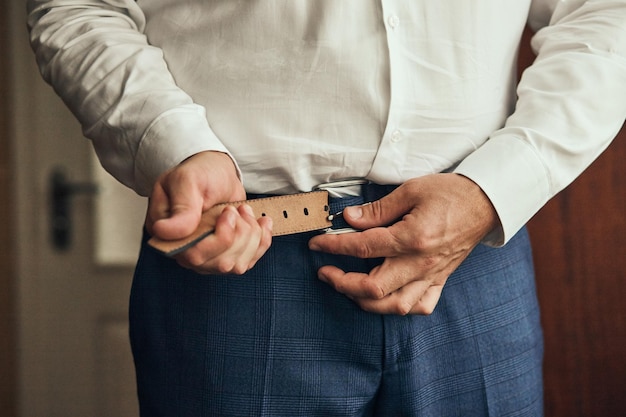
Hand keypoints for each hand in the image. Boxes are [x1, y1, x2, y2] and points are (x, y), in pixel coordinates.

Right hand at [146, 151, 272, 273]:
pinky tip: (261, 223)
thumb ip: (182, 207)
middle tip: (234, 209)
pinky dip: (262, 241)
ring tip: (244, 211)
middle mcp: (185, 252)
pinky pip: (249, 262)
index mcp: (168, 236)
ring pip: (237, 265)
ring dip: (250, 235)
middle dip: (239, 233)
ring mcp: (206, 257)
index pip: (195, 255)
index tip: (229, 212)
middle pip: (221, 263)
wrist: (216, 174)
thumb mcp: (187, 181)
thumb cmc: (198, 174)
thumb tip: (165, 232)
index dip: (220, 237)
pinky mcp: (225, 256)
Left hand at [308, 174, 497, 314]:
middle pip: (373, 287)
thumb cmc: (451, 193)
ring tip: (348, 288)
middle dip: (342, 282)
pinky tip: (386, 298)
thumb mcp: (411, 190)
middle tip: (326, 272)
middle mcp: (421, 262)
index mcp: (412, 237)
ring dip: (365, 301)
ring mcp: (432, 275)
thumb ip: (378, 209)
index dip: (334, 246)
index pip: (363, 247)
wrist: (486, 203)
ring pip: (394, 305)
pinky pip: (421, 306)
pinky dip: (399, 307)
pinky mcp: (441, 280)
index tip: (317, 244)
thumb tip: (349, 219)